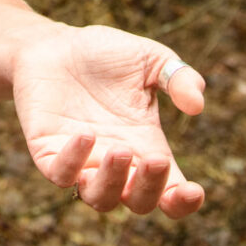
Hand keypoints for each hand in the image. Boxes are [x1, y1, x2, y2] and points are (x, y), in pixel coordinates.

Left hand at [11, 24, 206, 217]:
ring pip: (99, 198)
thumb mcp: (150, 58)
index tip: (194, 191)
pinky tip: (85, 134)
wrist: (54, 44)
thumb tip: (197, 106)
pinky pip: (60, 174)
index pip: (170, 191)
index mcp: (146, 146)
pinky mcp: (48, 152)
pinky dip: (72, 162)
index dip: (183, 202)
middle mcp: (116, 163)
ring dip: (112, 182)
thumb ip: (178, 77)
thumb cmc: (105, 54)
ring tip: (119, 149)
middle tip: (154, 159)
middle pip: (138, 202)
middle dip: (149, 189)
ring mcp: (82, 161)